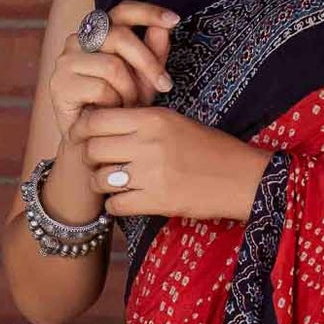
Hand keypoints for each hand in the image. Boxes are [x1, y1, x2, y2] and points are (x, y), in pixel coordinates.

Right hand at [46, 0, 176, 145]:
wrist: (97, 139)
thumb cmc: (120, 106)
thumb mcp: (145, 78)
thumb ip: (154, 53)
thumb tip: (164, 27)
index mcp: (99, 33)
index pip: (122, 11)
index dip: (148, 12)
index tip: (174, 20)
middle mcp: (78, 40)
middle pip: (120, 37)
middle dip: (148, 63)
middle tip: (163, 85)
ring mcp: (66, 61)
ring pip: (112, 65)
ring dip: (130, 89)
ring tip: (130, 103)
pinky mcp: (60, 84)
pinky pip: (100, 87)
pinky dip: (114, 102)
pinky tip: (112, 112)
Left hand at [72, 104, 269, 222]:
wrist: (242, 177)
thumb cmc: (209, 148)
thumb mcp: (174, 121)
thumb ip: (139, 120)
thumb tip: (99, 122)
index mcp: (152, 118)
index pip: (96, 120)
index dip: (82, 129)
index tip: (82, 137)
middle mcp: (148, 143)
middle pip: (92, 149)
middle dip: (90, 158)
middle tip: (99, 163)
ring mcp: (151, 173)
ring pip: (99, 179)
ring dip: (101, 183)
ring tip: (114, 183)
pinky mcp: (156, 201)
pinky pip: (115, 204)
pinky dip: (114, 205)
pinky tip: (125, 200)